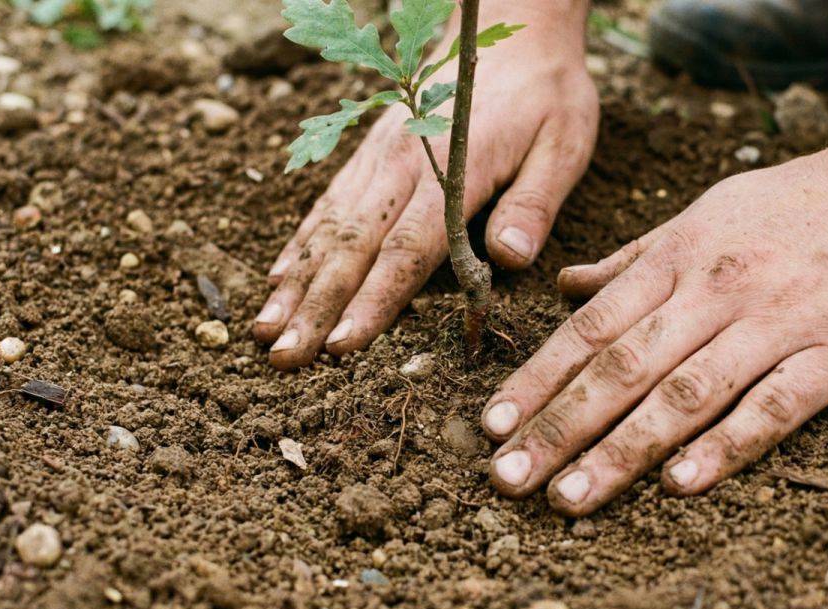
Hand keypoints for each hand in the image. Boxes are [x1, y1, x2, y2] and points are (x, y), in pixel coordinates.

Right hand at [255, 5, 597, 368]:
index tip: (342, 346)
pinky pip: (325, 204)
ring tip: (264, 332)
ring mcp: (376, 157)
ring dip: (294, 284)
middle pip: (351, 247)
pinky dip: (297, 244)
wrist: (510, 27)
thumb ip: (534, 203)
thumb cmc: (545, 91)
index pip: (405, 249)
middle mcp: (399, 164)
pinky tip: (276, 279)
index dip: (373, 301)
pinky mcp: (366, 153)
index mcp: (451, 170)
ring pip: (326, 229)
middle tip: (283, 358)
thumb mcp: (563, 143)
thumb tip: (508, 258)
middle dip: (315, 308)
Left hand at [482, 139, 827, 514]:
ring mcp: (777, 321)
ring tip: (571, 496)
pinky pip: (774, 406)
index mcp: (680, 256)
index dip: (538, 377)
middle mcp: (716, 289)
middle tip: (509, 478)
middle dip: (559, 426)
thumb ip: (635, 257)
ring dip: (622, 450)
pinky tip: (679, 484)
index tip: (494, 424)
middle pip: (622, 367)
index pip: (591, 326)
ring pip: (685, 394)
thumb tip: (567, 286)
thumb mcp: (706, 212)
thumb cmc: (800, 203)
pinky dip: (726, 446)